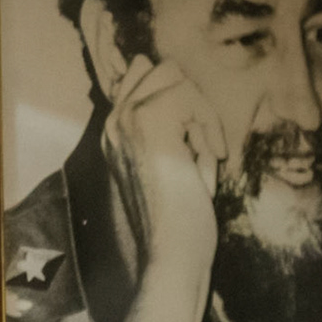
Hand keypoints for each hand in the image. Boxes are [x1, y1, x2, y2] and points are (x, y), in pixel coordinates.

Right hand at [100, 54, 225, 321]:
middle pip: (160, 68)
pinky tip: (207, 157)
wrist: (171, 253)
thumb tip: (188, 95)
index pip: (140, 74)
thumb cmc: (179, 221)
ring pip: (175, 75)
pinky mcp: (150, 125)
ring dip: (200, 110)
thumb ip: (176, 130)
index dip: (177, 94)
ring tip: (204, 152)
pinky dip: (207, 122)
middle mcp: (114, 123)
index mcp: (115, 134)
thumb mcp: (176, 166)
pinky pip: (189, 94)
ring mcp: (127, 121)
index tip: (194, 140)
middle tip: (202, 144)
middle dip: (192, 98)